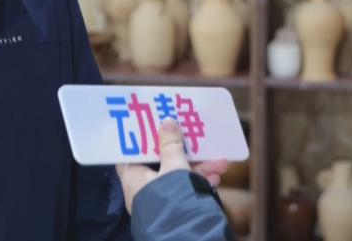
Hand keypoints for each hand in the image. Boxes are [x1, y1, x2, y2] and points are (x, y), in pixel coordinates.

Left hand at [115, 117, 229, 213]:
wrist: (186, 235)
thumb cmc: (171, 198)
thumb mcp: (173, 167)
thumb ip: (171, 145)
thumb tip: (167, 122)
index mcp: (133, 176)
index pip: (130, 153)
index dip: (140, 137)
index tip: (151, 123)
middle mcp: (144, 187)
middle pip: (161, 161)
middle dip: (182, 150)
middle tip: (195, 136)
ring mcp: (160, 197)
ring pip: (178, 175)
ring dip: (199, 166)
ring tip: (220, 161)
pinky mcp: (175, 206)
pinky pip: (186, 189)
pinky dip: (200, 181)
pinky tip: (217, 177)